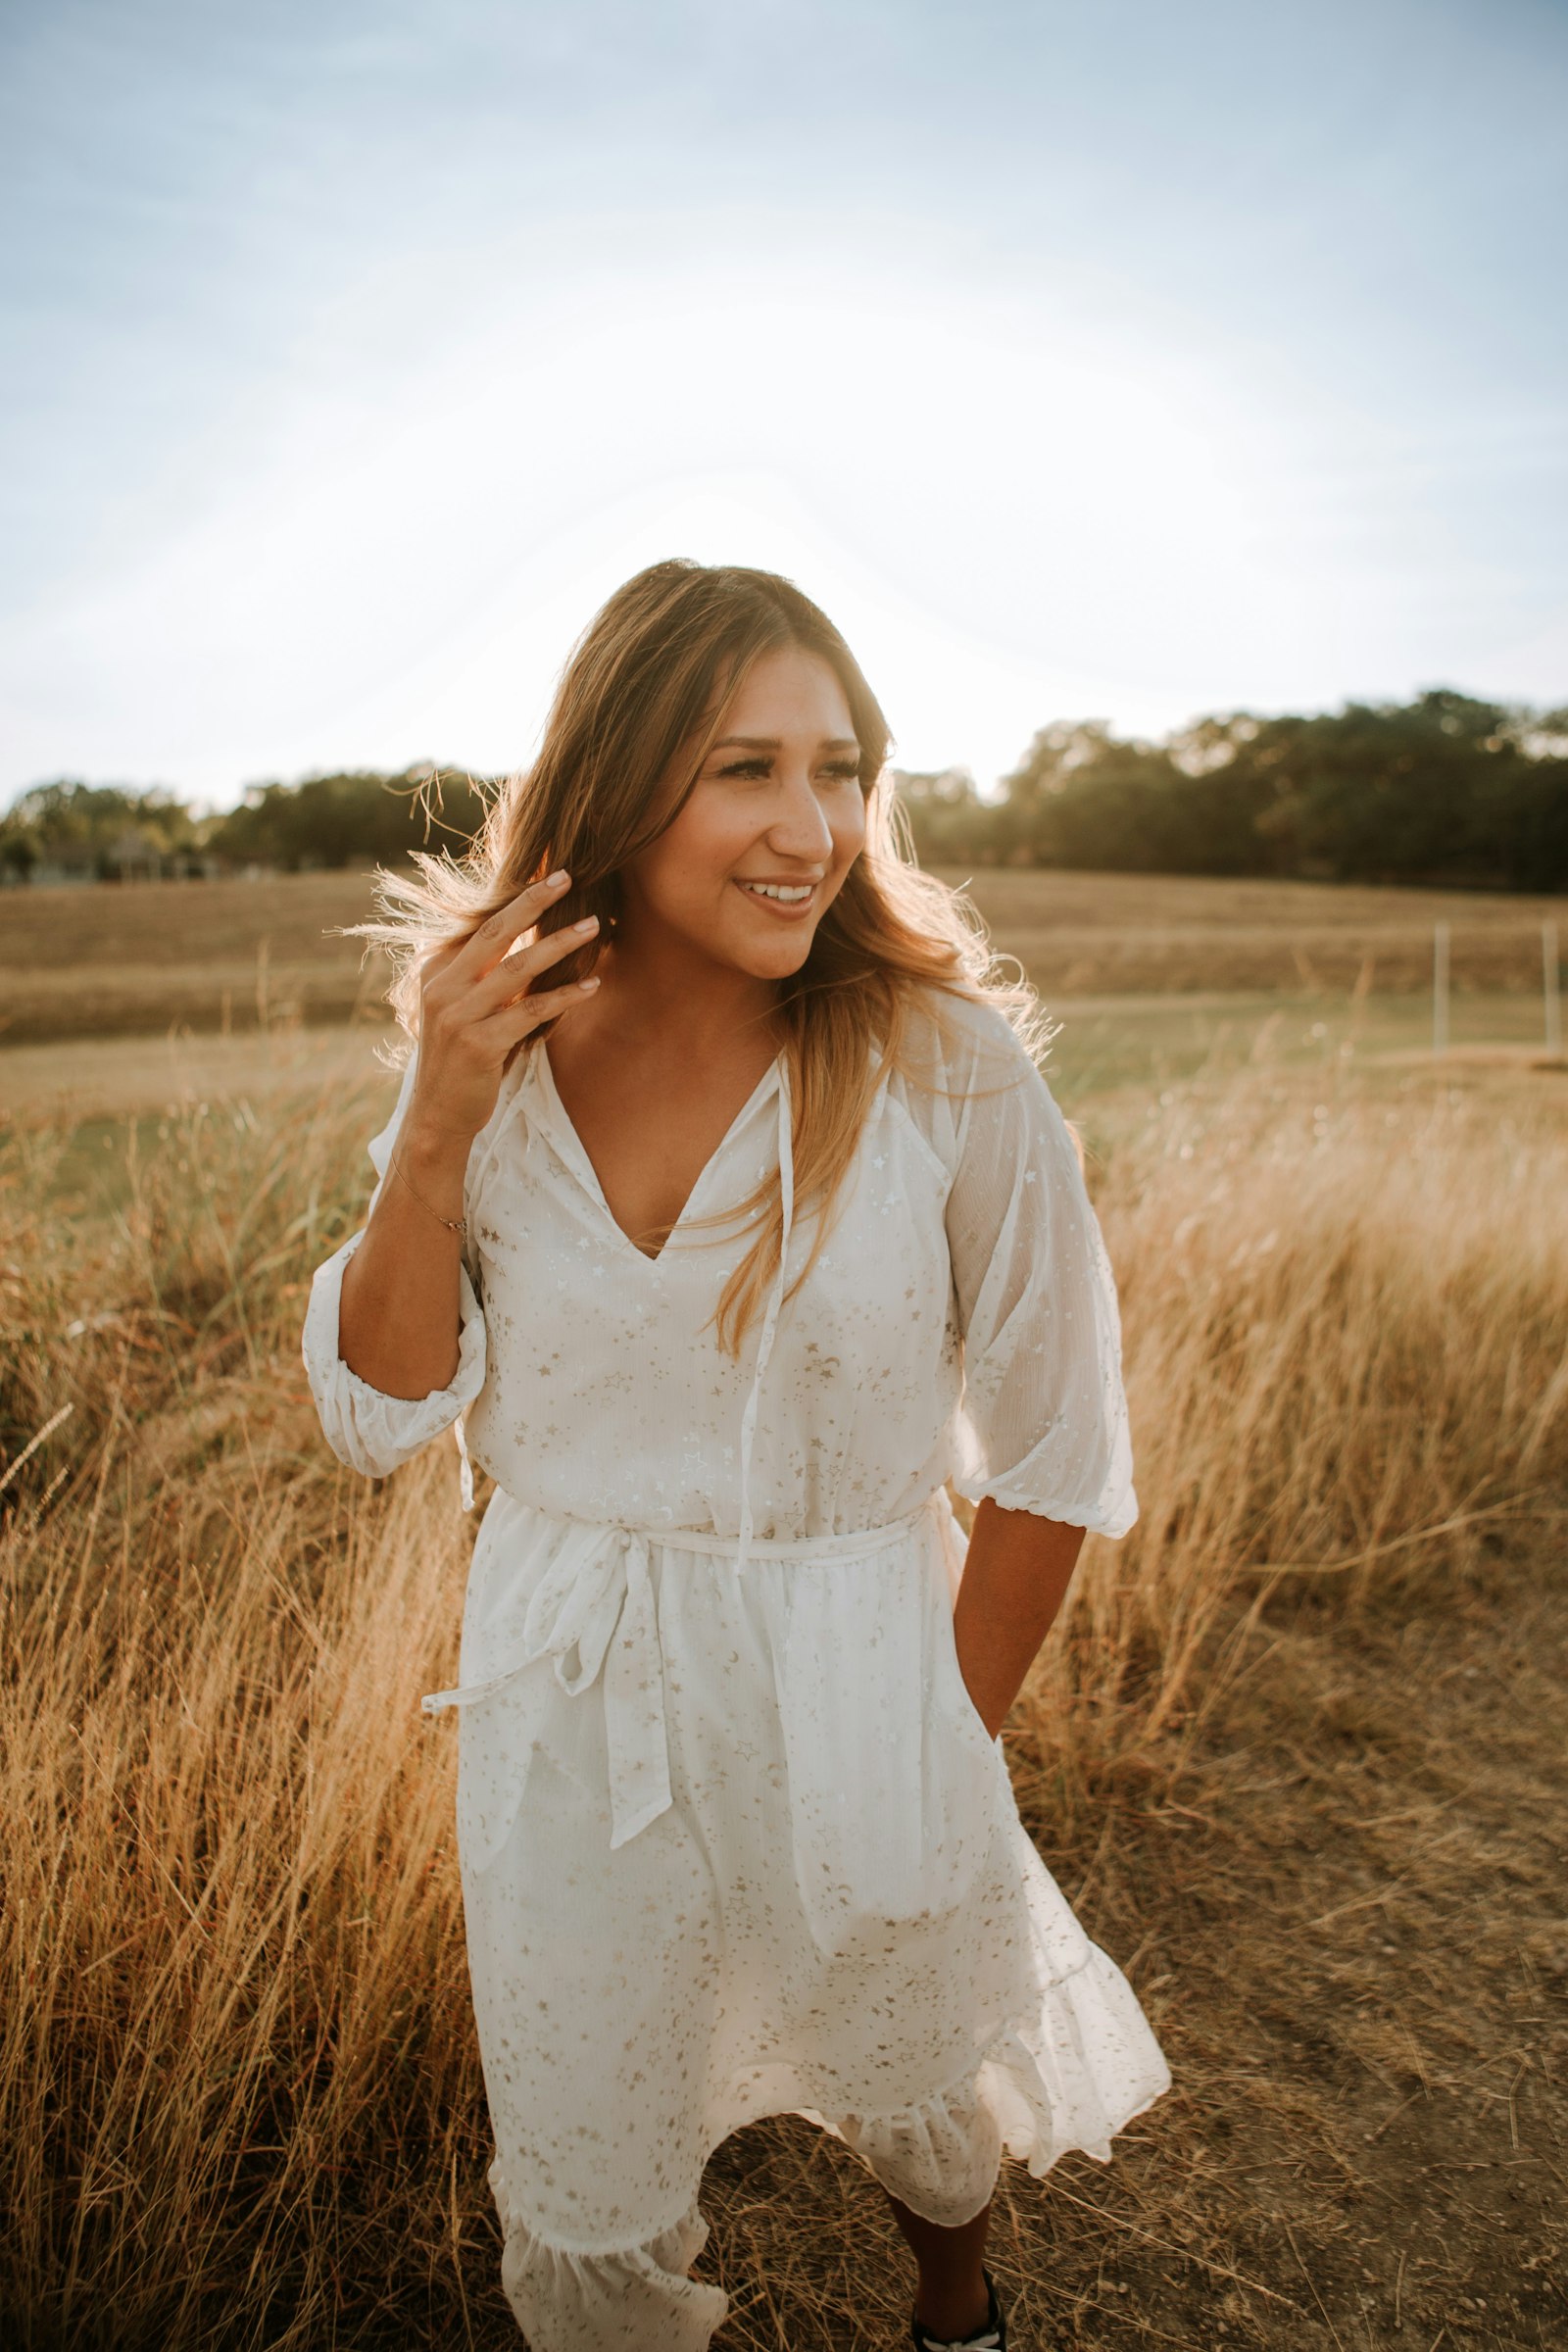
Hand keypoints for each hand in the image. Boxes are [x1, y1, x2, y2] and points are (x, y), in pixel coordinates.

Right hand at [408, 870, 600, 1148]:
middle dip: (532, 901)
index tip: (546, 877)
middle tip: (566, 876)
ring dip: (559, 943)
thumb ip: (481, 979)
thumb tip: (523, 946)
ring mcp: (459, 1016)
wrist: (438, 1115)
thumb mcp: (458, 1011)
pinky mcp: (481, 1044)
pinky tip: (591, 986)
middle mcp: (443, 988)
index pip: (479, 927)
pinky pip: (531, 1011)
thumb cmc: (457, 1061)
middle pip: (494, 932)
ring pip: (518, 968)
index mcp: (436, 973)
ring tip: (592, 926)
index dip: (513, 901)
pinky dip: (564, 996)